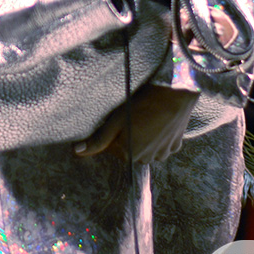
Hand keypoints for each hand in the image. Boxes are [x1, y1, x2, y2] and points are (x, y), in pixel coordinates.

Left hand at [73, 85, 198, 163]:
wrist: (174, 95)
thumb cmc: (142, 105)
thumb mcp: (116, 120)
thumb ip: (98, 139)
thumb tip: (76, 152)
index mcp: (128, 155)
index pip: (112, 147)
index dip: (112, 131)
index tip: (116, 117)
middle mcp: (146, 159)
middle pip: (130, 148)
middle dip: (129, 135)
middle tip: (132, 114)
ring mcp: (163, 153)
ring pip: (147, 147)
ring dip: (145, 136)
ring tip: (146, 116)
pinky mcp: (176, 145)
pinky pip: (163, 144)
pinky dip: (160, 135)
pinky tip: (159, 120)